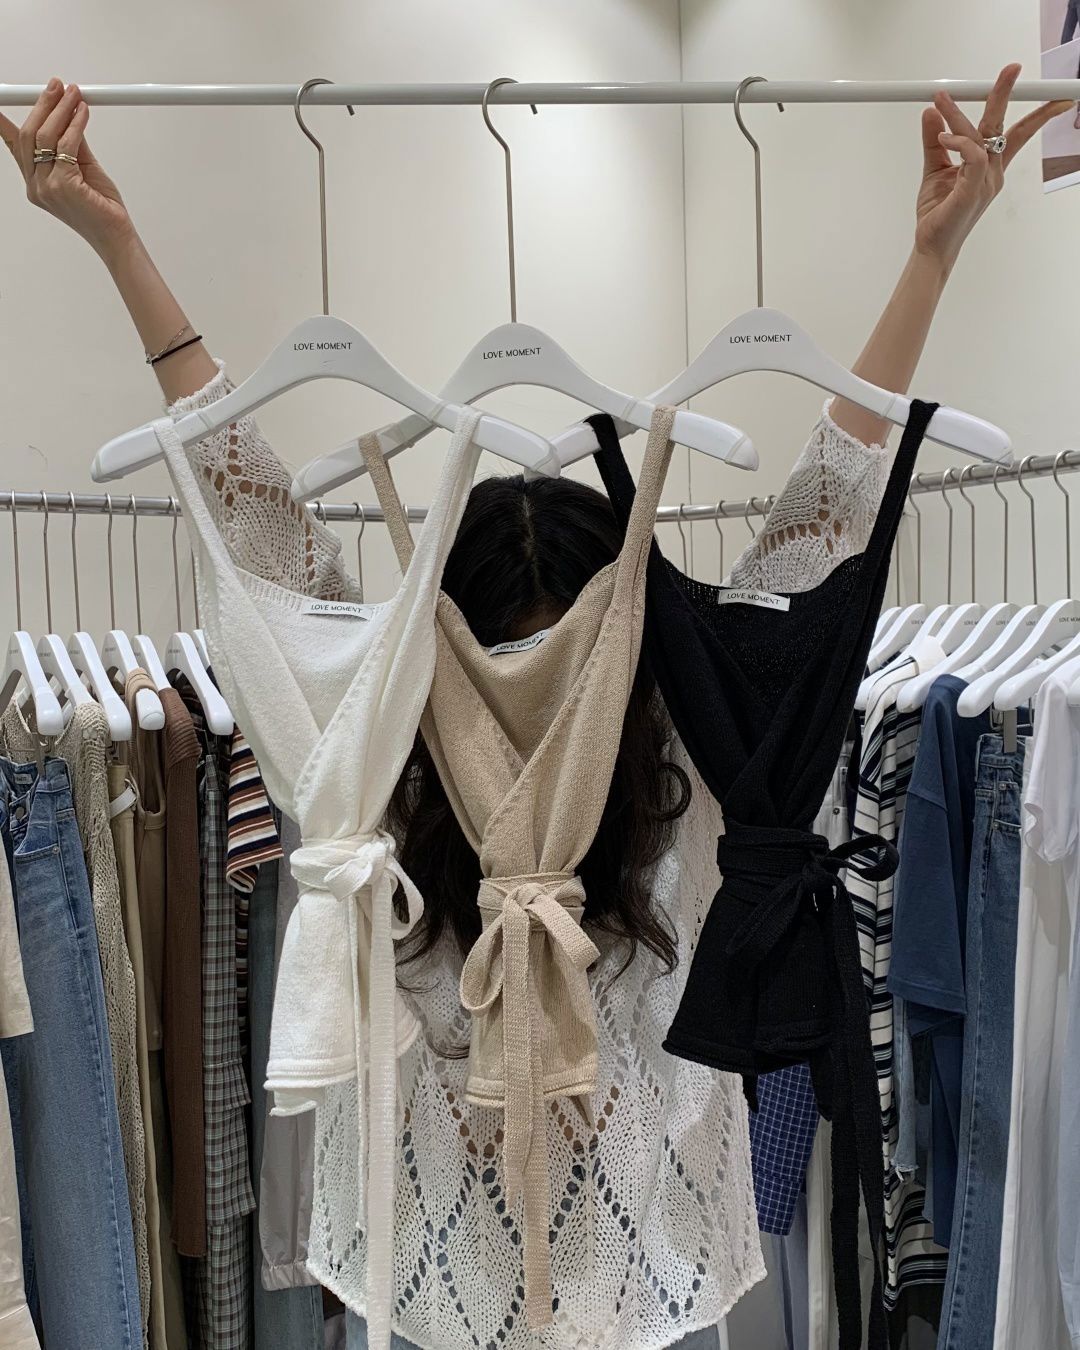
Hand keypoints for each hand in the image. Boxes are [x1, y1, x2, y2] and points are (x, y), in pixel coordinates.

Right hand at [0, 78, 134, 258]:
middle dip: (43, 105)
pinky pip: (66, 144)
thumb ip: (71, 143)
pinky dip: (76, 124)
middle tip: (58, 87)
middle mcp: (36, 186)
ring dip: (60, 109)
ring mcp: (46, 187)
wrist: (116, 236)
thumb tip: (68, 114)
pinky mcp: (62, 186)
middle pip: (28, 133)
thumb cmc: (102, 209)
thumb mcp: (82, 168)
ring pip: (44, 136)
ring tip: (74, 94)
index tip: (8, 96)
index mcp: (35, 183)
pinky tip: (84, 112)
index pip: (15, 144)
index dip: (5, 119)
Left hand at [914, 64, 1071, 271]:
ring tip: (940, 101)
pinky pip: (973, 156)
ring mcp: (985, 182)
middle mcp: (992, 172)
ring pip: (982, 136)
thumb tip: (931, 112)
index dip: (1022, 106)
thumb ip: (934, 141)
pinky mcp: (972, 191)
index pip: (1013, 131)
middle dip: (1006, 95)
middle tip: (1012, 70)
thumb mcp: (934, 169)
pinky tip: (943, 137)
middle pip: (1004, 126)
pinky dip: (959, 141)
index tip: (1023, 81)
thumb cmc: (938, 213)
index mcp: (988, 166)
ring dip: (960, 114)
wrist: (930, 245)